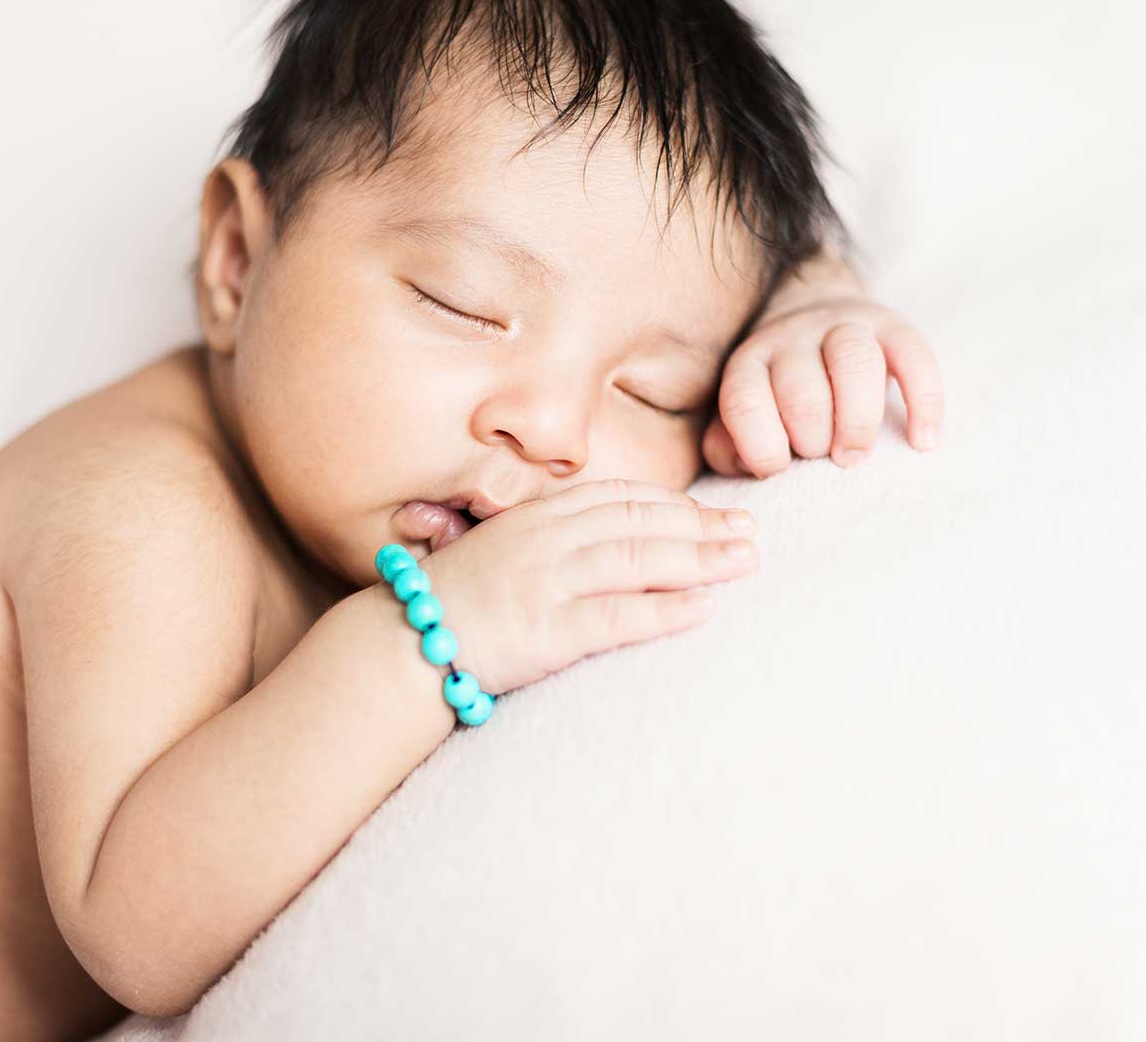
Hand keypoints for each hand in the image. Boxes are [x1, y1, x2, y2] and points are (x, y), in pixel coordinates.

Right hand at [411, 480, 758, 695]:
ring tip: (743, 561)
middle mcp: (545, 540)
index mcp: (534, 518)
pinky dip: (666, 610)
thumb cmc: (448, 606)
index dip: (672, 503)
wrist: (396, 649)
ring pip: (638, 559)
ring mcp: (545, 582)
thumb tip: (597, 545)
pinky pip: (618, 616)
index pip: (617, 497)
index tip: (713, 511)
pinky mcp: (546, 630)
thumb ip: (544, 542)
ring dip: (699, 558)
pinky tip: (703, 608)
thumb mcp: (496, 553)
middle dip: (700, 524)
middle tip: (749, 531)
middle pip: (638, 521)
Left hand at [702, 291, 944, 478]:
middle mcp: (793, 339)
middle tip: (824, 459)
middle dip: (815, 441)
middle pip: (804, 393)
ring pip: (855, 364)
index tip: (781, 470)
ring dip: (858, 422)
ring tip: (855, 454)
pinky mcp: (892, 326)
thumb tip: (746, 468)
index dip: (763, 448)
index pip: (745, 403)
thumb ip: (728, 445)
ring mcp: (843, 327)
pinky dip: (923, 404)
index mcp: (749, 363)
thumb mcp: (742, 411)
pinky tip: (922, 441)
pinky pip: (915, 358)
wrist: (814, 312)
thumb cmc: (777, 389)